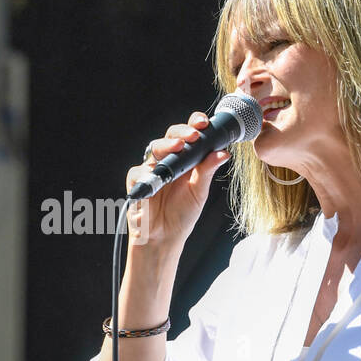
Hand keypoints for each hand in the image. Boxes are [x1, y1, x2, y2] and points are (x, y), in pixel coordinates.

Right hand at [126, 112, 230, 248]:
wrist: (164, 237)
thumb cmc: (182, 214)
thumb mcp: (199, 192)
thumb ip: (207, 170)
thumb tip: (223, 153)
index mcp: (186, 159)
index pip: (189, 135)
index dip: (195, 124)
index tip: (204, 123)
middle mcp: (168, 160)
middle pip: (171, 136)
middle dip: (182, 131)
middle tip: (193, 135)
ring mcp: (152, 168)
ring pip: (155, 148)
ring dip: (166, 146)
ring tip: (178, 147)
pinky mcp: (137, 181)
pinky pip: (139, 171)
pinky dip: (147, 173)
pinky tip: (155, 176)